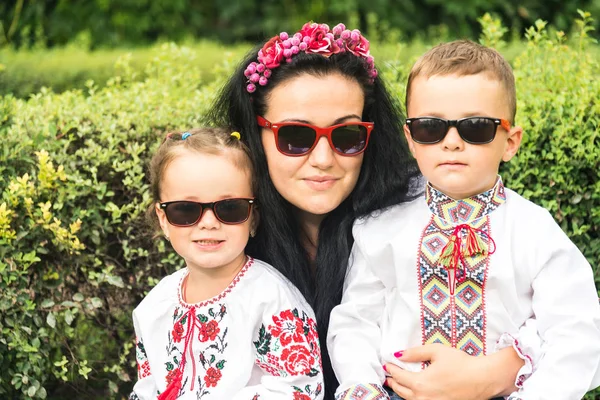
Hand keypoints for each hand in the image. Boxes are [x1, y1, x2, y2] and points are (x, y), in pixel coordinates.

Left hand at [384, 344, 520, 399]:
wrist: (483, 379)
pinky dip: (413, 398)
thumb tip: (399, 355)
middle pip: (401, 391)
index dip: (391, 370)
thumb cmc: (462, 363)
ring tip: (397, 384)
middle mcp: (424, 397)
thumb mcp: (437, 351)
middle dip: (393, 382)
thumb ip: (415, 352)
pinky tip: (414, 393)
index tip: (387, 365)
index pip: (399, 377)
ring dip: (401, 392)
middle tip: (389, 376)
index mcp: (421, 383)